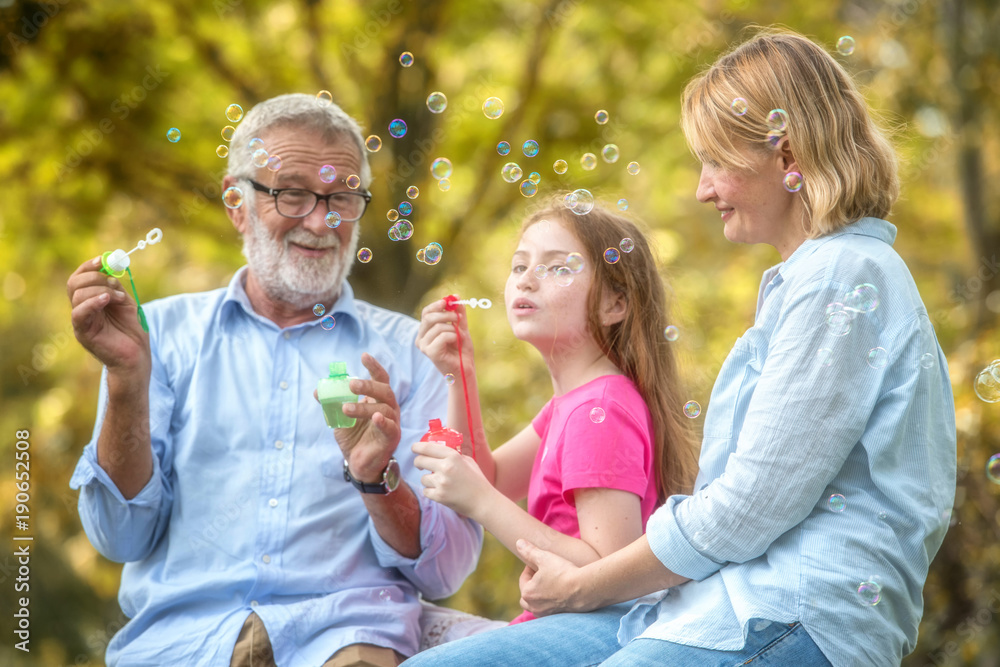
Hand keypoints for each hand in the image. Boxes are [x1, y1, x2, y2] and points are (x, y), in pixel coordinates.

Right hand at [66, 256, 149, 377]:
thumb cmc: (132, 331)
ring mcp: (81, 321)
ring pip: (77, 295)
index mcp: (91, 300)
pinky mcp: (83, 332)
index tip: (102, 260)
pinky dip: (92, 302)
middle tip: (114, 282)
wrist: (136, 357)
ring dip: (101, 290)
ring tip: (119, 298)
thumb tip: (110, 272)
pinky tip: (107, 300)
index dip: (88, 266)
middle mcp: (82, 309)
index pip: (79, 278)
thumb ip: (116, 288)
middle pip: (74, 283)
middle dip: (95, 276)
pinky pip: (79, 313)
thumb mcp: (126, 303)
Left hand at [333, 353, 400, 481]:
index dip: (374, 366)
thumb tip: (317, 391)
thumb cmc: (354, 438)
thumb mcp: (339, 418)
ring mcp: (392, 423)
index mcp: (378, 400)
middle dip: (368, 385)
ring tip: (346, 408)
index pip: (380, 379)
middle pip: (384, 391)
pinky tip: (376, 418)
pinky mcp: (392, 438)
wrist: (358, 463)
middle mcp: (388, 408)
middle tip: (351, 384)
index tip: (363, 355)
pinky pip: (390, 427)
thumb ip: (331, 404)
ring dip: (364, 407)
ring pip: (383, 408)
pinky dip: (383, 421)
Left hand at [412, 439, 491, 517]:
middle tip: (420, 465)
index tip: (414, 448)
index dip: (417, 447)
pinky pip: (425, 491)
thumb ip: (453, 455)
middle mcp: (445, 467)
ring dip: (428, 480)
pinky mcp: (439, 496)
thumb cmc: (477, 480)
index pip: (427, 448)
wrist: (483, 501)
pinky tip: (441, 491)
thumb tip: (437, 451)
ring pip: (423, 478)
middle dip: (418, 463)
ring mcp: (441, 483)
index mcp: (453, 456)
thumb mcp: (468, 461)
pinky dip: (431, 491)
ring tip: (440, 483)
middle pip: (420, 461)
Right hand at [416, 299, 473, 376]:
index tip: (447, 301)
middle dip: (446, 314)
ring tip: (459, 337)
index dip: (436, 305)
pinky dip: (453, 336)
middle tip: (458, 318)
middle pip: (429, 317)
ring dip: (453, 329)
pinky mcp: (430, 352)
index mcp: (425, 332)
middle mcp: (421, 338)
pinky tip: (456, 343)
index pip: (426, 313)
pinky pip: (443, 336)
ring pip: (438, 326)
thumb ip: (458, 314)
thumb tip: (456, 297)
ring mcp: (423, 346)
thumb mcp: (461, 328)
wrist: (465, 369)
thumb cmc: (461, 351)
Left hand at [517, 539, 588, 616]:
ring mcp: (546, 614)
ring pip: (536, 605)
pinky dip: (550, 602)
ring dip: (539, 595)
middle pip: (526, 595)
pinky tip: (559, 592)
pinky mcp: (558, 617)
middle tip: (542, 575)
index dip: (530, 568)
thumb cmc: (563, 573)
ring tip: (549, 584)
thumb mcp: (544, 557)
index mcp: (527, 593)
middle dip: (531, 585)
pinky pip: (548, 610)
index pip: (523, 579)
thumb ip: (529, 551)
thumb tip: (518, 543)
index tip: (540, 562)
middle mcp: (534, 607)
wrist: (584, 589)